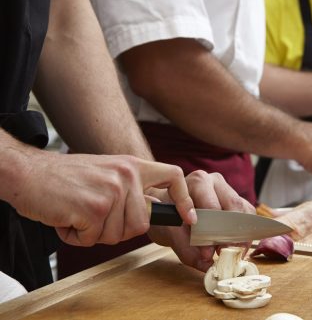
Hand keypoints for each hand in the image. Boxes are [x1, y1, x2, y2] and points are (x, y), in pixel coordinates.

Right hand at [10, 151, 193, 246]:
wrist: (29, 173)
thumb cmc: (66, 177)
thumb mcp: (107, 171)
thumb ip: (130, 188)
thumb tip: (150, 210)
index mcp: (133, 165)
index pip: (173, 176)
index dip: (184, 200)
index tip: (189, 218)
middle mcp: (126, 176)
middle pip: (142, 223)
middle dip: (116, 229)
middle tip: (93, 215)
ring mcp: (111, 191)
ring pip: (117, 235)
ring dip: (93, 233)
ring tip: (77, 212)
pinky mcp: (94, 208)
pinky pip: (92, 239)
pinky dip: (76, 237)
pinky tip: (67, 218)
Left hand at [147, 170, 254, 271]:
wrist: (166, 209)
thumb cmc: (168, 216)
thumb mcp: (169, 232)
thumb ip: (186, 248)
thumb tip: (207, 261)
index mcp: (198, 182)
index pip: (212, 206)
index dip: (213, 231)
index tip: (209, 252)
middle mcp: (215, 182)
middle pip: (233, 206)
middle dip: (231, 233)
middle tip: (225, 254)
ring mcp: (228, 190)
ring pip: (244, 211)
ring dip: (241, 234)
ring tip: (232, 253)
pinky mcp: (237, 200)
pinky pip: (248, 216)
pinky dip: (245, 233)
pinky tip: (237, 247)